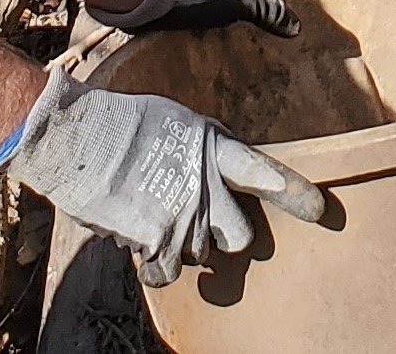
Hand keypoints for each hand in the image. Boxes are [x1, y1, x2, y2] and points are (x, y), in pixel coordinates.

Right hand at [0, 65, 326, 283]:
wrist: (75, 136)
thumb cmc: (120, 123)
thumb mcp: (175, 122)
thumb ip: (203, 149)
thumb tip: (213, 174)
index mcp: (213, 148)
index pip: (264, 174)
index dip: (294, 194)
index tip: (319, 211)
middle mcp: (205, 186)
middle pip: (240, 236)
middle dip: (224, 235)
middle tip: (200, 221)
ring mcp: (181, 217)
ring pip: (200, 255)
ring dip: (182, 245)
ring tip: (155, 216)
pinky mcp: (153, 241)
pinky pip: (166, 272)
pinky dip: (155, 265)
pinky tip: (141, 240)